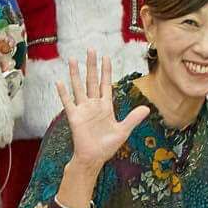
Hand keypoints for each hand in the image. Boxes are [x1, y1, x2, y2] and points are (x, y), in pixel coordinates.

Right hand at [57, 53, 147, 168]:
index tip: (105, 57)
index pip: (105, 84)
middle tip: (90, 49)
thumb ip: (133, 119)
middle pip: (91, 80)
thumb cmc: (107, 146)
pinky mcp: (74, 117)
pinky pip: (68, 102)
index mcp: (106, 106)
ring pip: (79, 87)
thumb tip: (147, 109)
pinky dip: (64, 93)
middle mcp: (93, 104)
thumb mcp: (123, 131)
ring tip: (72, 59)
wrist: (94, 158)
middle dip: (91, 65)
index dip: (106, 70)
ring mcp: (83, 109)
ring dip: (75, 74)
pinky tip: (59, 82)